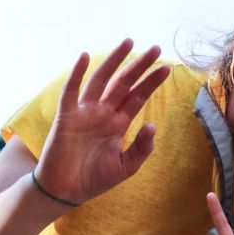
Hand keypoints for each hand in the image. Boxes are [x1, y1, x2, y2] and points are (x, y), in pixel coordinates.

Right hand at [33, 39, 170, 204]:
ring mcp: (84, 112)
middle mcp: (103, 113)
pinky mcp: (66, 117)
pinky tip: (84, 57)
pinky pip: (71, 91)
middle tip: (156, 49)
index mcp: (118, 123)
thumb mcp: (126, 167)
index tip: (167, 68)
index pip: (138, 97)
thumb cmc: (94, 179)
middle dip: (139, 66)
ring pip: (101, 80)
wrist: (66, 191)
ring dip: (114, 61)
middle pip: (123, 83)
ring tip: (129, 43)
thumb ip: (141, 148)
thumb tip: (152, 124)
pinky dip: (76, 74)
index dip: (151, 82)